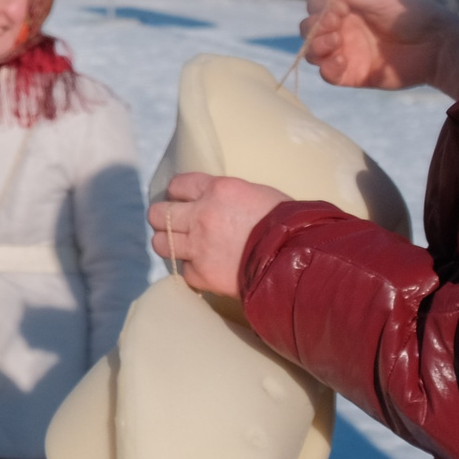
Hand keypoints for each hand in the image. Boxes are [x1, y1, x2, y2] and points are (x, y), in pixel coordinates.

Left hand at [148, 172, 289, 299]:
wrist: (300, 259)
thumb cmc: (289, 223)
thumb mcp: (259, 195)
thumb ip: (230, 197)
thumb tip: (221, 201)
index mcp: (217, 190)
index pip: (177, 185)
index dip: (178, 194)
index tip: (182, 200)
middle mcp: (201, 215)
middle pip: (158, 214)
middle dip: (163, 219)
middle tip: (174, 225)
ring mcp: (199, 246)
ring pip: (161, 243)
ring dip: (169, 244)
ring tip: (183, 248)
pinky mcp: (203, 274)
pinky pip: (184, 271)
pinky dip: (192, 271)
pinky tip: (203, 269)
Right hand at [301, 0, 458, 98]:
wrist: (439, 46)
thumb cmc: (412, 15)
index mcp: (348, 10)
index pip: (316, 8)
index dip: (319, 9)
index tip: (339, 10)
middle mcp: (344, 31)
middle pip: (309, 30)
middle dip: (314, 29)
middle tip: (336, 28)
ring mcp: (348, 54)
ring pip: (313, 53)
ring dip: (316, 48)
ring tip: (336, 45)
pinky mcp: (354, 75)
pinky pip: (328, 75)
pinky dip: (327, 69)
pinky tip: (342, 61)